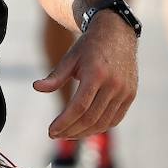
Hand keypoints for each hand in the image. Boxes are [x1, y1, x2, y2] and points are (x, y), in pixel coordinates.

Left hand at [33, 12, 138, 138]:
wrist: (117, 33)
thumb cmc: (89, 46)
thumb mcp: (70, 58)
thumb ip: (55, 76)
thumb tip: (36, 88)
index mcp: (96, 73)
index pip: (78, 107)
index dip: (64, 122)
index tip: (50, 131)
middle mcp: (113, 84)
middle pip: (90, 118)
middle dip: (71, 131)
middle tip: (55, 135)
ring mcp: (124, 90)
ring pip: (103, 122)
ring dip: (84, 133)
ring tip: (68, 134)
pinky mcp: (130, 94)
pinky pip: (115, 119)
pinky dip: (99, 127)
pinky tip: (85, 129)